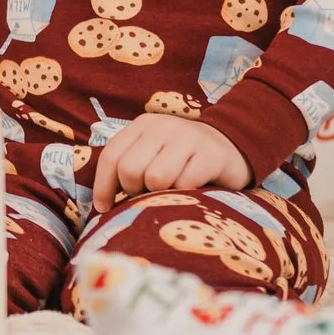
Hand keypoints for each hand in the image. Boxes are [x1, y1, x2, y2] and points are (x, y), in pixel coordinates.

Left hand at [92, 115, 250, 212]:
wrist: (232, 146)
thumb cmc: (182, 159)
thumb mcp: (152, 154)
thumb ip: (128, 167)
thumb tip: (102, 205)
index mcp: (142, 126)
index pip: (111, 156)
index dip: (103, 187)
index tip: (105, 208)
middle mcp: (163, 126)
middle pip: (130, 169)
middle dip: (134, 191)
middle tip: (148, 194)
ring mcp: (188, 138)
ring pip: (156, 178)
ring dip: (161, 193)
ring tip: (171, 189)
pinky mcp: (211, 154)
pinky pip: (185, 183)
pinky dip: (185, 193)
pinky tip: (193, 189)